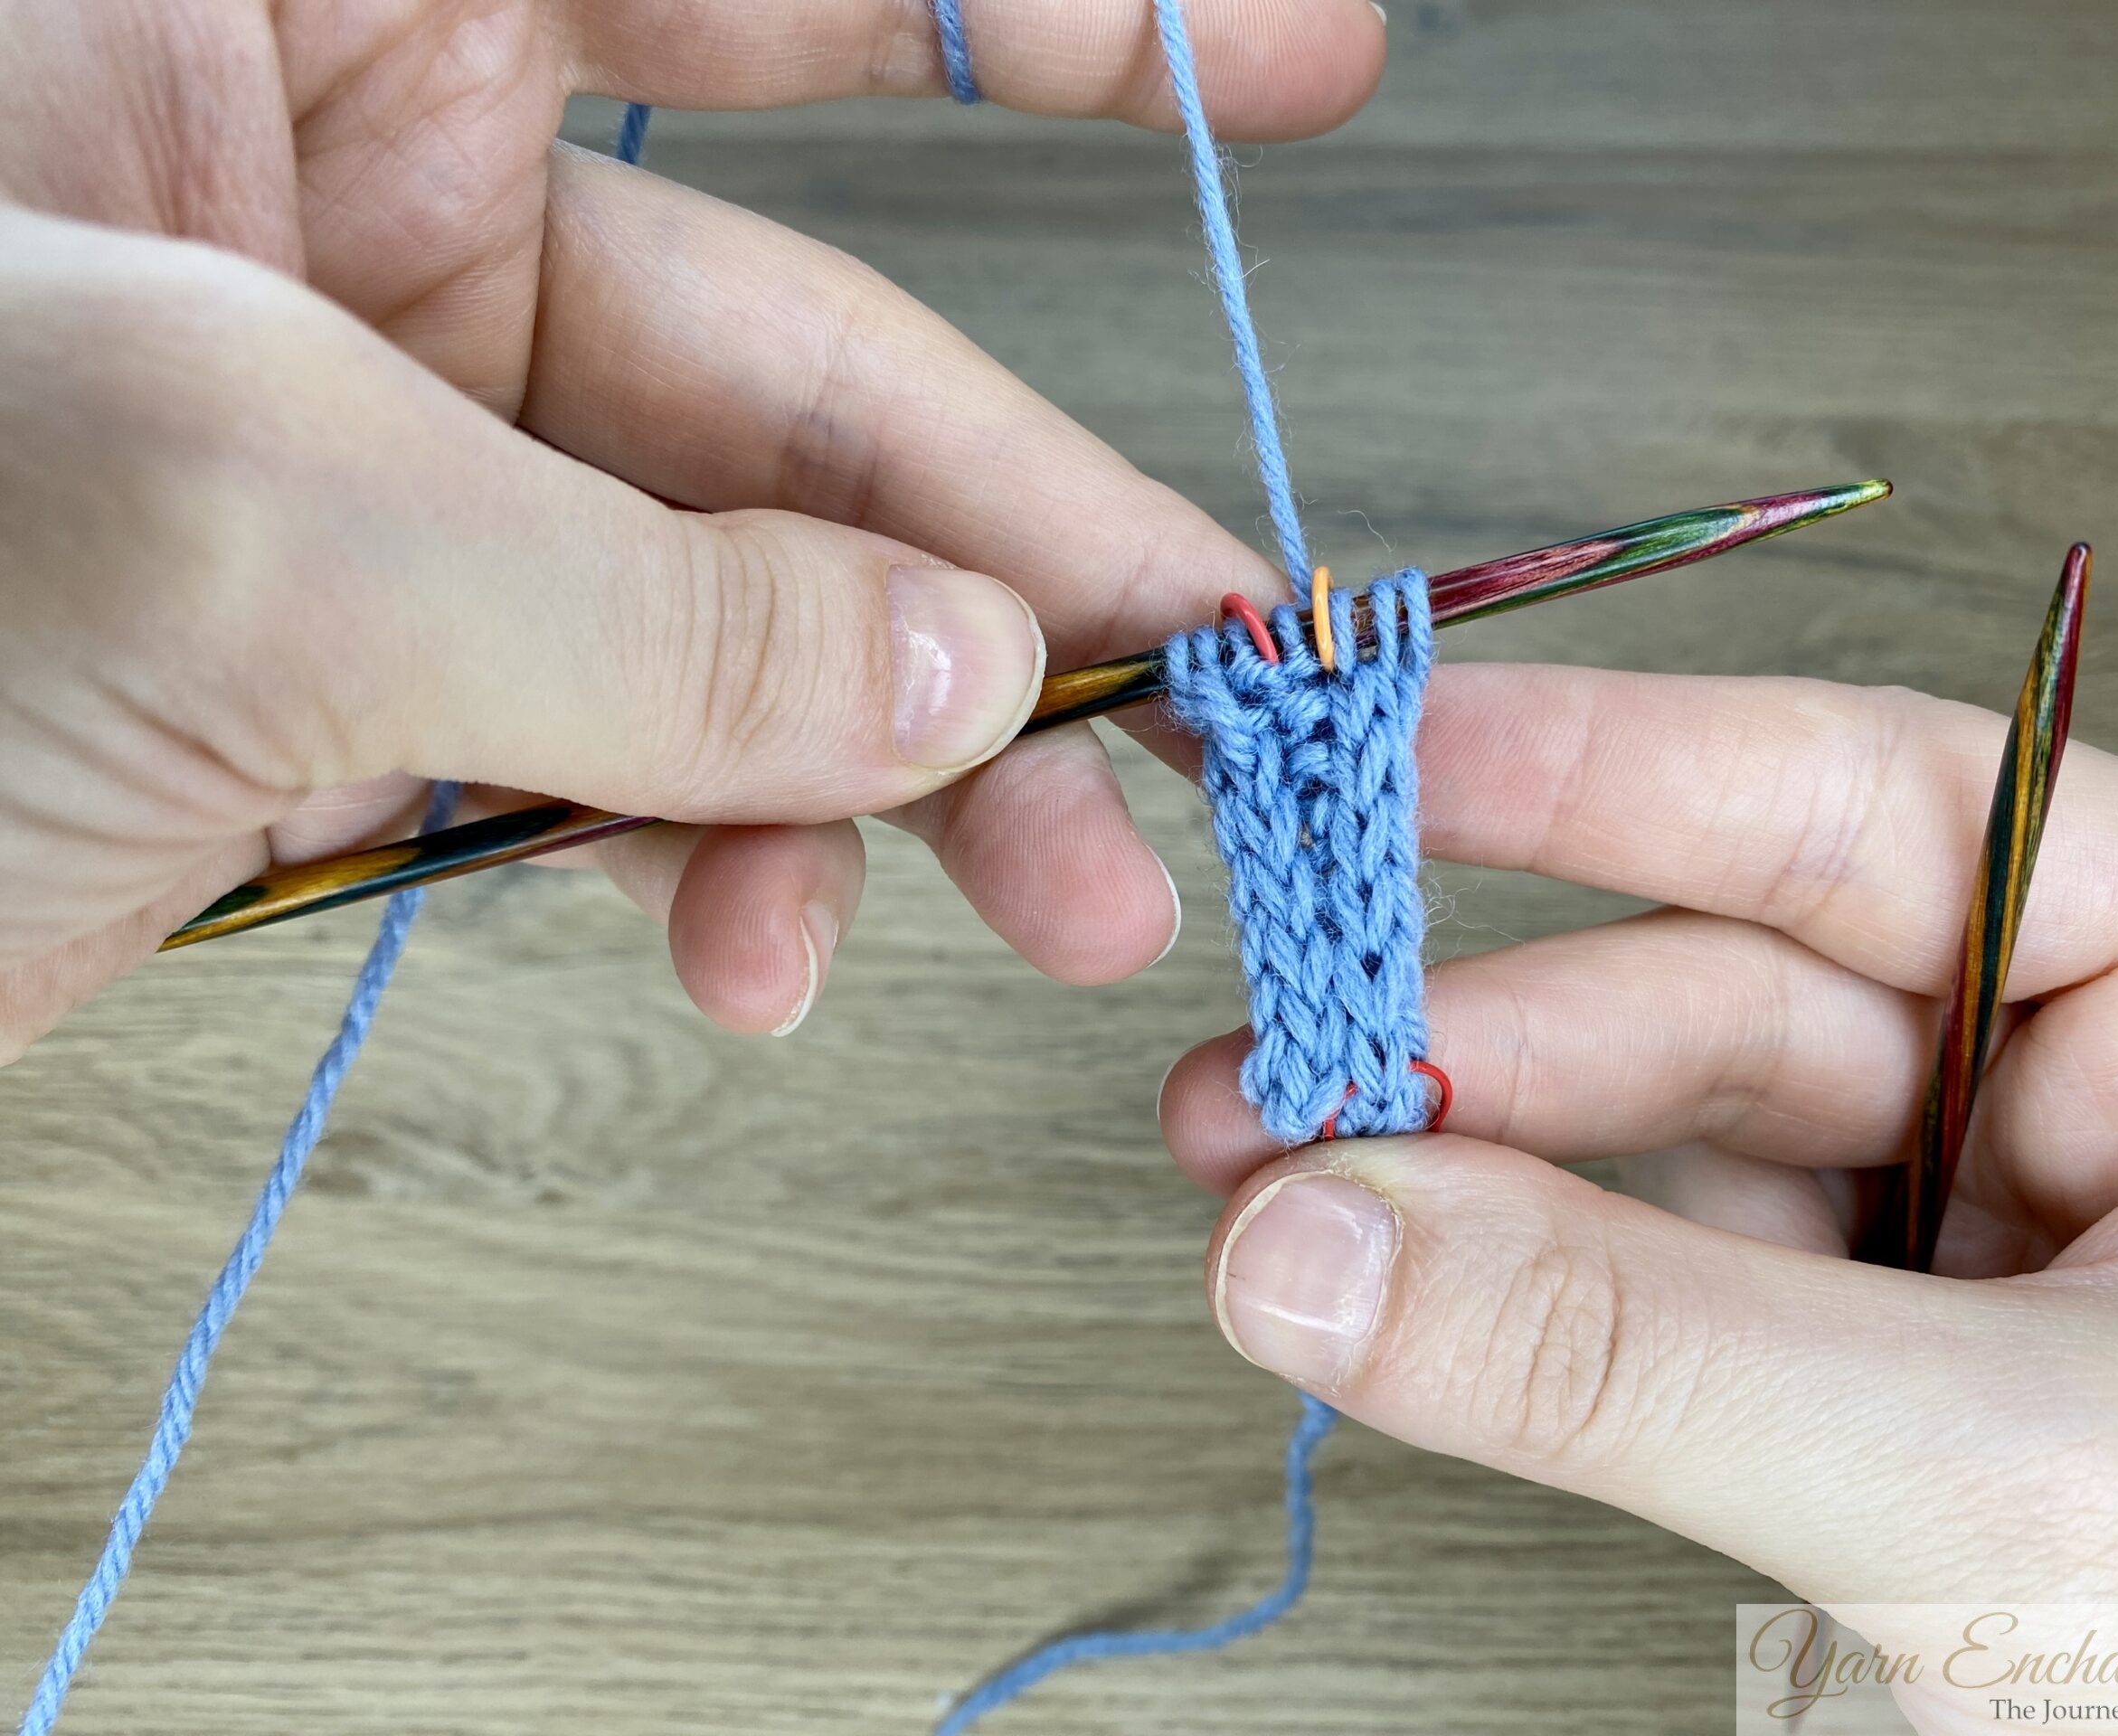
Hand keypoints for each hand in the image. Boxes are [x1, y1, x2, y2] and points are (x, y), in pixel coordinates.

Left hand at [0, 0, 1385, 1060]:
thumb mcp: (233, 533)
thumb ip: (651, 598)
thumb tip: (963, 674)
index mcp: (272, 2)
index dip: (1031, 16)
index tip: (1278, 61)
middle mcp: (333, 198)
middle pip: (795, 353)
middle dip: (1016, 549)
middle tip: (1214, 681)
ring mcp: (362, 444)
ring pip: (737, 587)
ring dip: (908, 761)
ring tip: (1058, 894)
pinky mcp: (354, 655)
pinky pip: (620, 734)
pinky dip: (720, 854)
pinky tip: (762, 950)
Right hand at [1163, 665, 2117, 1618]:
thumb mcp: (2018, 1485)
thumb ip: (1654, 1350)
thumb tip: (1326, 1243)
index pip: (1886, 811)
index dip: (1610, 769)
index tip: (1390, 751)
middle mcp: (2093, 1091)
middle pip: (1723, 981)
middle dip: (1480, 1038)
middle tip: (1275, 1069)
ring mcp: (1976, 1238)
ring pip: (1657, 1139)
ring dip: (1450, 1162)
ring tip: (1273, 1189)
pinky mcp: (1868, 1377)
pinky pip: (1643, 1288)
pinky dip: (1498, 1290)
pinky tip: (1386, 1281)